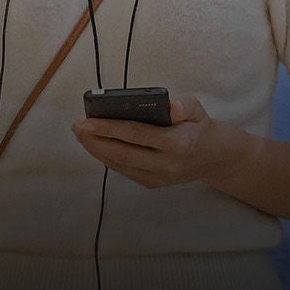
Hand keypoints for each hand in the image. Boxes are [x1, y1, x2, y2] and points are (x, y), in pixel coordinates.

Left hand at [72, 95, 246, 188]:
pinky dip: (107, 158)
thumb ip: (184, 105)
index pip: (138, 134)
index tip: (88, 120)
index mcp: (178, 143)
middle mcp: (168, 165)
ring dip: (97, 150)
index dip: (110, 128)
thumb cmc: (197, 125)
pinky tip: (95, 145)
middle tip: (77, 127)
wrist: (211, 155)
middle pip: (124, 153)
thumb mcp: (196, 108)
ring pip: (121, 165)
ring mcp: (159, 178)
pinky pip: (124, 170)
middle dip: (96, 141)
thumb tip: (170, 107)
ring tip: (81, 135)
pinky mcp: (153, 184)